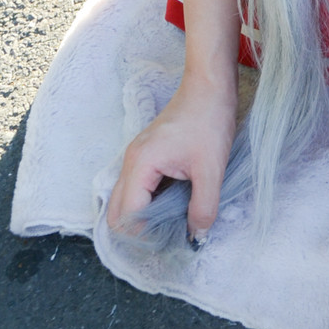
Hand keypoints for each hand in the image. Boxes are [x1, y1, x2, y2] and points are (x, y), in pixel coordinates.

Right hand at [106, 70, 236, 241]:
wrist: (210, 85)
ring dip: (145, 217)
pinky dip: (151, 202)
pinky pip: (139, 188)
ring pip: (127, 200)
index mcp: (140, 166)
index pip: (127, 216)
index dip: (147, 236)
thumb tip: (196, 237)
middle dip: (139, 231)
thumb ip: (203, 207)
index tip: (172, 243)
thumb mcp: (211, 170)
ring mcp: (137, 158)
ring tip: (173, 225)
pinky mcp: (147, 155)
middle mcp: (130, 162)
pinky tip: (175, 205)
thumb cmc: (209, 121)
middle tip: (168, 240)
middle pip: (118, 212)